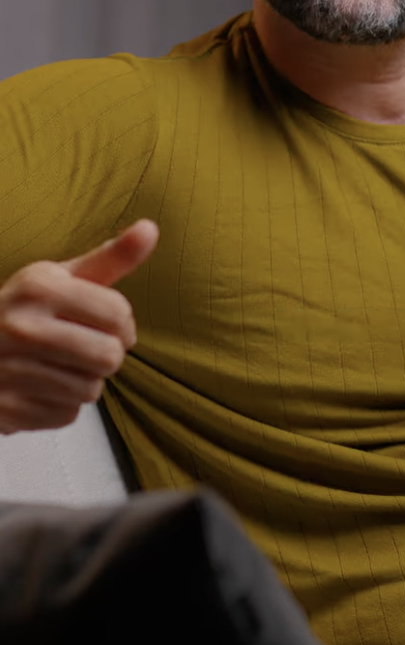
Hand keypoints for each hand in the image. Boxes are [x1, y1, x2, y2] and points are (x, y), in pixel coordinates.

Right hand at [0, 219, 158, 433]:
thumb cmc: (26, 309)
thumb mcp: (61, 277)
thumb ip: (110, 258)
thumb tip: (150, 229)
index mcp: (39, 288)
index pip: (117, 313)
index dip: (123, 323)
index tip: (110, 325)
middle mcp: (21, 327)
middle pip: (109, 357)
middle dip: (107, 354)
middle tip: (86, 347)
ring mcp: (10, 370)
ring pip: (91, 390)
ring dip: (85, 380)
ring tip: (60, 364)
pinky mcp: (8, 409)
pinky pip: (68, 415)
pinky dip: (62, 404)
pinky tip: (42, 386)